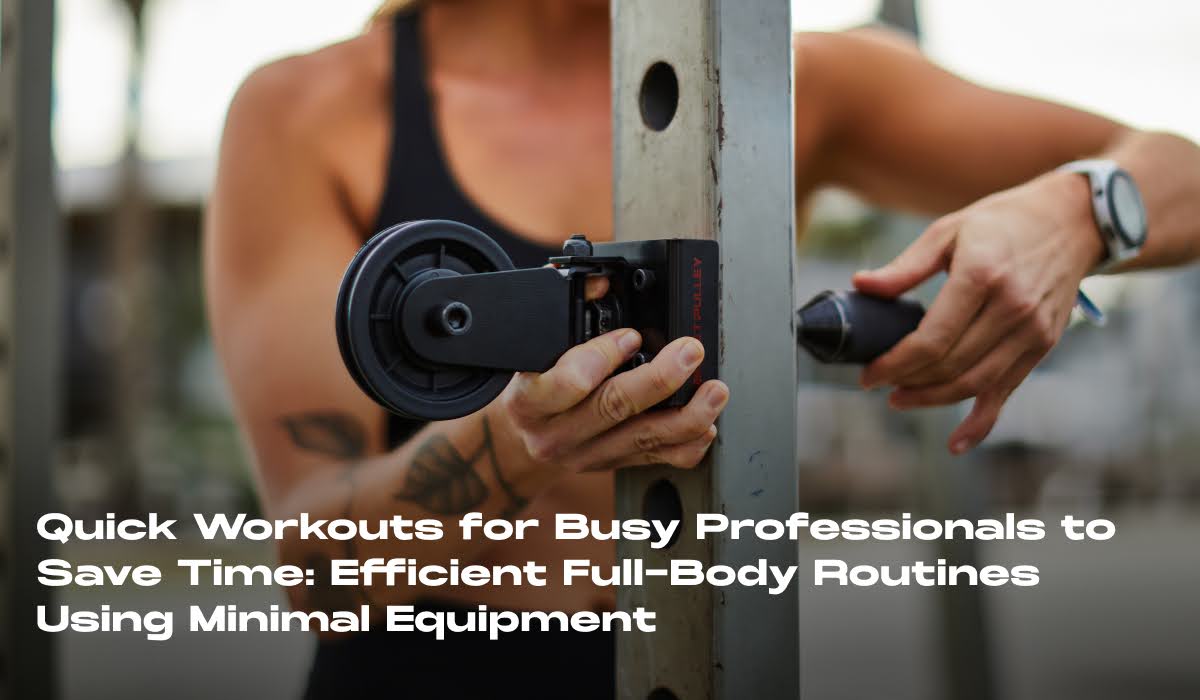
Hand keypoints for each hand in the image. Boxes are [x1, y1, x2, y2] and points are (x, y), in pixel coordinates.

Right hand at [490, 276, 727, 472]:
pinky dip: (688, 444)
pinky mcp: (614, 464)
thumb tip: (600, 282)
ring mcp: (588, 454)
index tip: (630, 336)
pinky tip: (705, 425)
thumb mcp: (530, 354)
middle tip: (690, 352)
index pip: (570, 383)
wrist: (523, 442)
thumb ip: (564, 316)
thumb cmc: (533, 389)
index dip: (605, 355)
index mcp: (531, 401)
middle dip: (659, 378)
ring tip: (714, 391)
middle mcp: (559, 433)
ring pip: (644, 438)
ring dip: (687, 414)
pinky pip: (658, 459)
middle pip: (615, 407)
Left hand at [851, 172, 1103, 453]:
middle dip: (908, 382)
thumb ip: (905, 267)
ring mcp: (1031, 330)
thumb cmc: (1002, 222)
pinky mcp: (1042, 344)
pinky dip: (982, 422)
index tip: (869, 374)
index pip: (931, 339)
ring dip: (934, 400)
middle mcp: (1010, 308)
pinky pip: (1007, 390)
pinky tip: (957, 443)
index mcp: (982, 276)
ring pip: (975, 383)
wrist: (1073, 221)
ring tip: (902, 399)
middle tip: (880, 385)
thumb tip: (861, 287)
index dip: (895, 363)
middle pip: (950, 365)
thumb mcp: (949, 231)